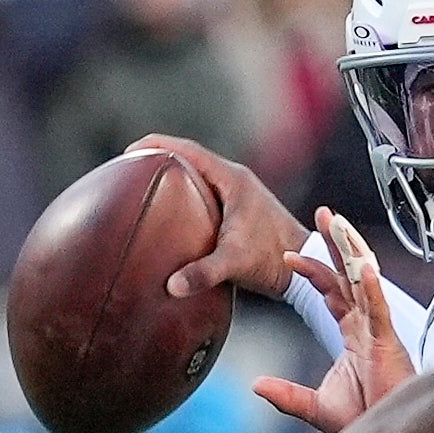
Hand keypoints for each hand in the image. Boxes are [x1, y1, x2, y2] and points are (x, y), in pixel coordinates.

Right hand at [127, 134, 308, 299]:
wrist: (306, 268)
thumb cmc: (275, 258)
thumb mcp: (236, 262)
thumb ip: (204, 272)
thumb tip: (172, 286)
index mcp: (232, 179)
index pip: (187, 149)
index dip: (155, 145)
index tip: (128, 152)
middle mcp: (234, 181)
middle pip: (188, 159)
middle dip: (157, 161)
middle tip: (127, 172)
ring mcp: (237, 196)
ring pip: (197, 177)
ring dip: (171, 179)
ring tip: (141, 190)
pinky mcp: (238, 212)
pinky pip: (204, 195)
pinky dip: (184, 197)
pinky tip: (168, 215)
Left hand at [254, 210, 416, 432]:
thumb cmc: (364, 420)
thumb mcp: (316, 406)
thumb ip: (286, 394)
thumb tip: (255, 384)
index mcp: (354, 334)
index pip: (332, 291)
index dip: (312, 270)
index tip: (287, 254)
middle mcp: (368, 325)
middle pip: (349, 274)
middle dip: (336, 243)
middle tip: (323, 214)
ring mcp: (379, 331)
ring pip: (363, 282)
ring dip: (350, 251)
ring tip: (336, 224)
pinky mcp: (389, 344)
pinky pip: (378, 310)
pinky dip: (371, 289)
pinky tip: (361, 269)